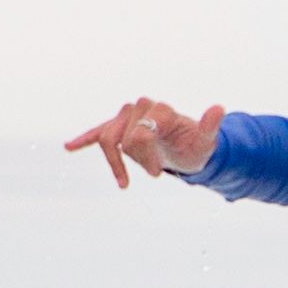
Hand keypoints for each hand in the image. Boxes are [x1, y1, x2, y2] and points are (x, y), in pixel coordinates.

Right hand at [64, 98, 225, 189]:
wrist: (188, 149)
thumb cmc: (196, 146)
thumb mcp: (206, 141)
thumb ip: (210, 126)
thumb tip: (219, 109)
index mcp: (160, 110)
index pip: (140, 134)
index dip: (146, 158)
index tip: (157, 174)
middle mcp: (141, 107)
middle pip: (124, 138)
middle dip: (136, 160)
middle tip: (154, 173)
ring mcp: (128, 117)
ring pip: (108, 139)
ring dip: (117, 161)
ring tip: (124, 180)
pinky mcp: (118, 128)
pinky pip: (97, 132)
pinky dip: (83, 139)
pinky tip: (68, 147)